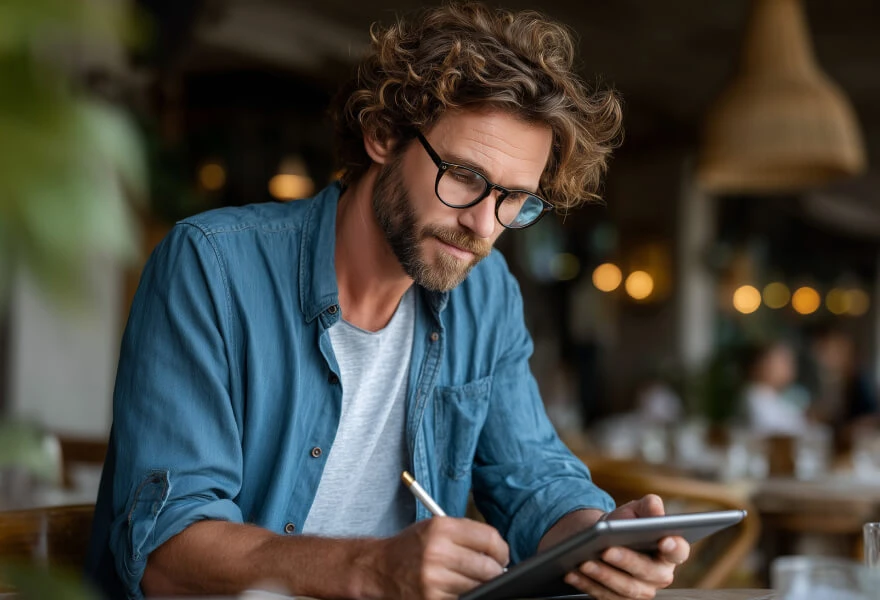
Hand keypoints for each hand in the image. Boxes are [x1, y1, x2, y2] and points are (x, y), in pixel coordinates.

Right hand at [364, 517, 508, 599]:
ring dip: (480, 586)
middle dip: (495, 572)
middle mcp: (437, 552)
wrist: (378, 569)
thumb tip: (499, 551)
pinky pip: (463, 598)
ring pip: (478, 587)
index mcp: (441, 528)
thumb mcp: (434, 528)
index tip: (501, 556)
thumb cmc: (411, 548)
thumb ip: (466, 534)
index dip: (501, 550)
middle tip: (493, 572)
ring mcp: (434, 579)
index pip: (489, 538)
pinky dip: (464, 595)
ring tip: (471, 580)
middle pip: (488, 567)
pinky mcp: (431, 599)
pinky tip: (456, 589)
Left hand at [564, 494, 689, 599]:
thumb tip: (657, 510)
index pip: (679, 551)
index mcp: (670, 552)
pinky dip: (587, 584)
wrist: (604, 537)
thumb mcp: (636, 509)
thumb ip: (650, 506)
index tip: (664, 540)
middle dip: (625, 561)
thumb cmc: (625, 523)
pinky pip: (603, 596)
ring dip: (602, 576)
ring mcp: (641, 591)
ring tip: (583, 562)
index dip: (674, 547)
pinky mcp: (619, 599)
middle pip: (646, 572)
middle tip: (606, 550)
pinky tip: (572, 573)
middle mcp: (659, 576)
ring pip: (624, 588)